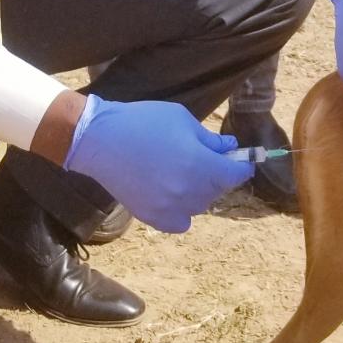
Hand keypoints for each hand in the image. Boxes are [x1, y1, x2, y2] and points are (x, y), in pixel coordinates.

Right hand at [63, 96, 253, 232]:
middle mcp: (190, 192)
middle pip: (218, 190)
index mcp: (201, 165)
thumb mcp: (182, 120)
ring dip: (200, 191)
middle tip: (206, 159)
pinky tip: (174, 195)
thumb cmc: (143, 122)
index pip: (236, 174)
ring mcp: (171, 208)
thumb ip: (209, 139)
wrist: (100, 139)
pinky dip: (183, 212)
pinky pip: (181, 222)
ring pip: (200, 205)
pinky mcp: (153, 218)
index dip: (242, 166)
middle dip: (218, 174)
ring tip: (183, 173)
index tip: (242, 161)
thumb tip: (229, 148)